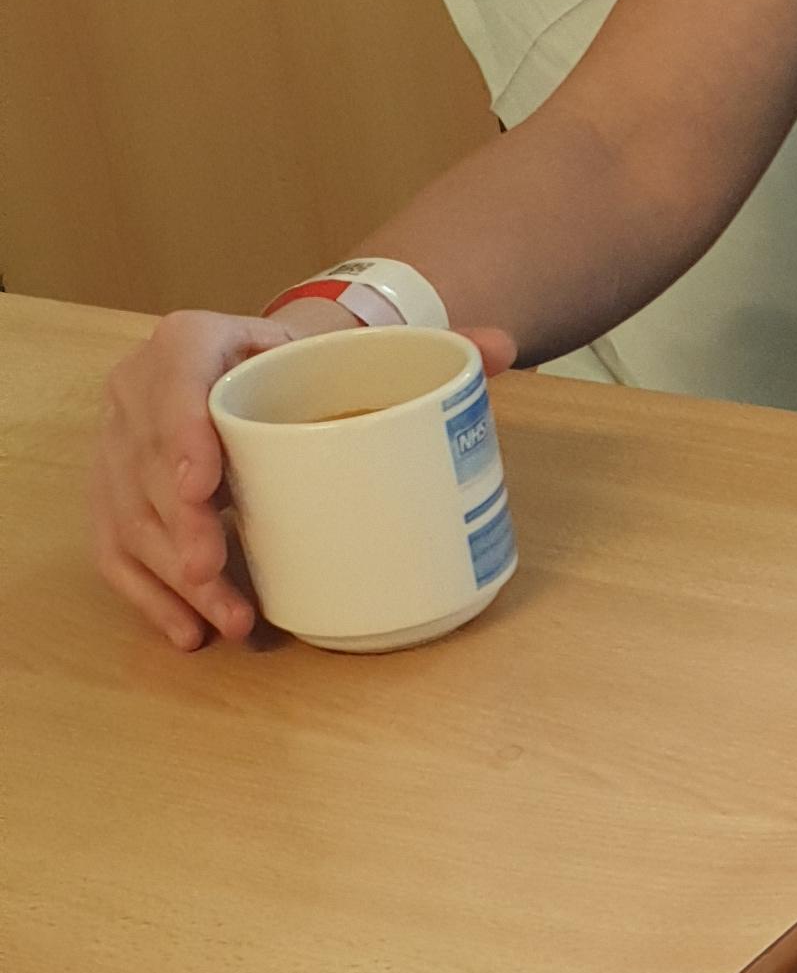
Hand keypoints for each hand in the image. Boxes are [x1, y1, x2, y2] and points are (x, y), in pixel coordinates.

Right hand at [90, 306, 518, 650]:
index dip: (179, 428)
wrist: (269, 370)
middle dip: (178, 524)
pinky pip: (114, 548)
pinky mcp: (117, 493)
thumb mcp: (365, 346)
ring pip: (128, 514)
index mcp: (196, 340)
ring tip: (227, 620)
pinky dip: (147, 595)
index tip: (206, 485)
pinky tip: (188, 632)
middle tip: (217, 571)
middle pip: (146, 461)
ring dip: (171, 575)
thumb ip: (440, 345)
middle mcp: (141, 387)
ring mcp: (120, 445)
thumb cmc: (315, 363)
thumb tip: (507, 349)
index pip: (176, 375)